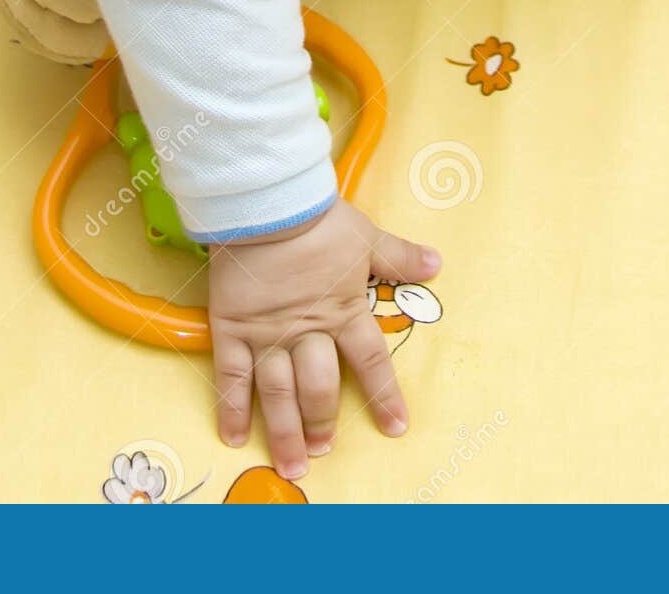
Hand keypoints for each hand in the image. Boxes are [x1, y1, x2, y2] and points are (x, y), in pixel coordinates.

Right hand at [208, 198, 439, 479]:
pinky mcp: (232, 328)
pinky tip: (233, 437)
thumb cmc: (318, 220)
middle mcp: (307, 332)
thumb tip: (436, 263)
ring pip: (278, 392)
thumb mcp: (364, 237)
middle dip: (323, 423)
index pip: (370, 362)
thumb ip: (398, 257)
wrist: (266, 203)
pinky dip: (231, 408)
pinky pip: (231, 376)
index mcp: (343, 312)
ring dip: (285, 431)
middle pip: (319, 387)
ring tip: (292, 464)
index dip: (384, 396)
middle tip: (324, 450)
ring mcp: (267, 334)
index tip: (395, 427)